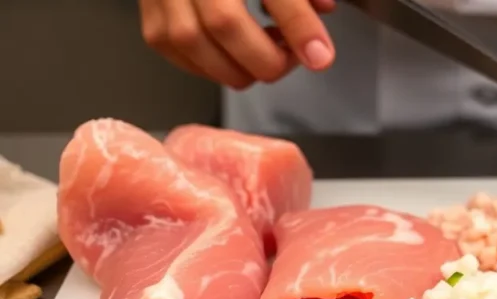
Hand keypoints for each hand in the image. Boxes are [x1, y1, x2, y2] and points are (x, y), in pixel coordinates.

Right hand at [140, 0, 337, 88]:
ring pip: (191, 40)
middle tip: (290, 58)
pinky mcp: (146, 3)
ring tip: (262, 58)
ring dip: (236, 68)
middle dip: (266, 58)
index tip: (321, 56)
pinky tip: (231, 59)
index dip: (299, 25)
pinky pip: (169, 45)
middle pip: (224, 22)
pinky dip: (205, 65)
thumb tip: (322, 16)